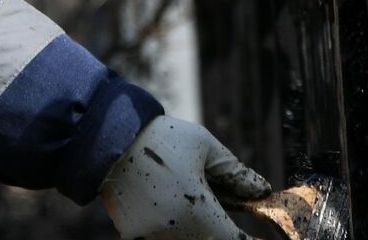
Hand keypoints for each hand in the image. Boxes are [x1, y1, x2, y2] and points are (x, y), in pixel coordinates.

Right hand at [99, 116, 270, 239]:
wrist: (106, 138)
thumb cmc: (160, 138)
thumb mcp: (205, 146)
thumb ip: (235, 172)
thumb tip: (261, 190)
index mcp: (195, 209)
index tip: (258, 237)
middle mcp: (173, 231)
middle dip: (221, 231)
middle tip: (226, 213)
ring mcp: (150, 236)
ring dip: (199, 227)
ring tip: (192, 193)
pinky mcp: (133, 235)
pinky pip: (164, 236)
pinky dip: (175, 226)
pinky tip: (171, 200)